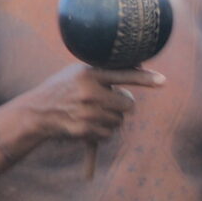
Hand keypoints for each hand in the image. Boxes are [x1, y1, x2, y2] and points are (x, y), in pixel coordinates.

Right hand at [9, 64, 163, 144]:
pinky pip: (109, 134)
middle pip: (128, 104)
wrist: (38, 111)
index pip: (123, 75)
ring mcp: (87, 113)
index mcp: (90, 74)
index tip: (163, 80)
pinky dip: (103, 131)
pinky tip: (88, 123)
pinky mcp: (84, 130)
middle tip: (106, 101)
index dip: (145, 78)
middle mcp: (89, 93)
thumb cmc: (64, 87)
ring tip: (93, 112)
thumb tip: (139, 66)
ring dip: (112, 119)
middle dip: (122, 105)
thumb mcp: (81, 72)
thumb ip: (106, 70)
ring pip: (119, 121)